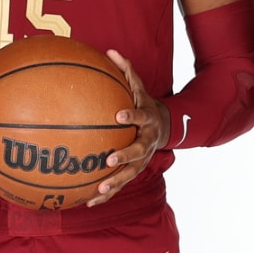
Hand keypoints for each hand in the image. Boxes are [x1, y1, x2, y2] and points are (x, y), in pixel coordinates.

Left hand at [94, 49, 170, 201]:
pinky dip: (106, 194)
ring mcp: (143, 159)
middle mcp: (148, 141)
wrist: (164, 126)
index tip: (119, 115)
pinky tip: (88, 202)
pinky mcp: (135, 171)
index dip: (132, 115)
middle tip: (110, 159)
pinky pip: (120, 185)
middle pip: (139, 151)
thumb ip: (126, 71)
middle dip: (126, 156)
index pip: (142, 116)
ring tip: (99, 189)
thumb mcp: (139, 87)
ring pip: (130, 174)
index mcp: (148, 119)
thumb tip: (110, 50)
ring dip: (115, 183)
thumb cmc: (143, 103)